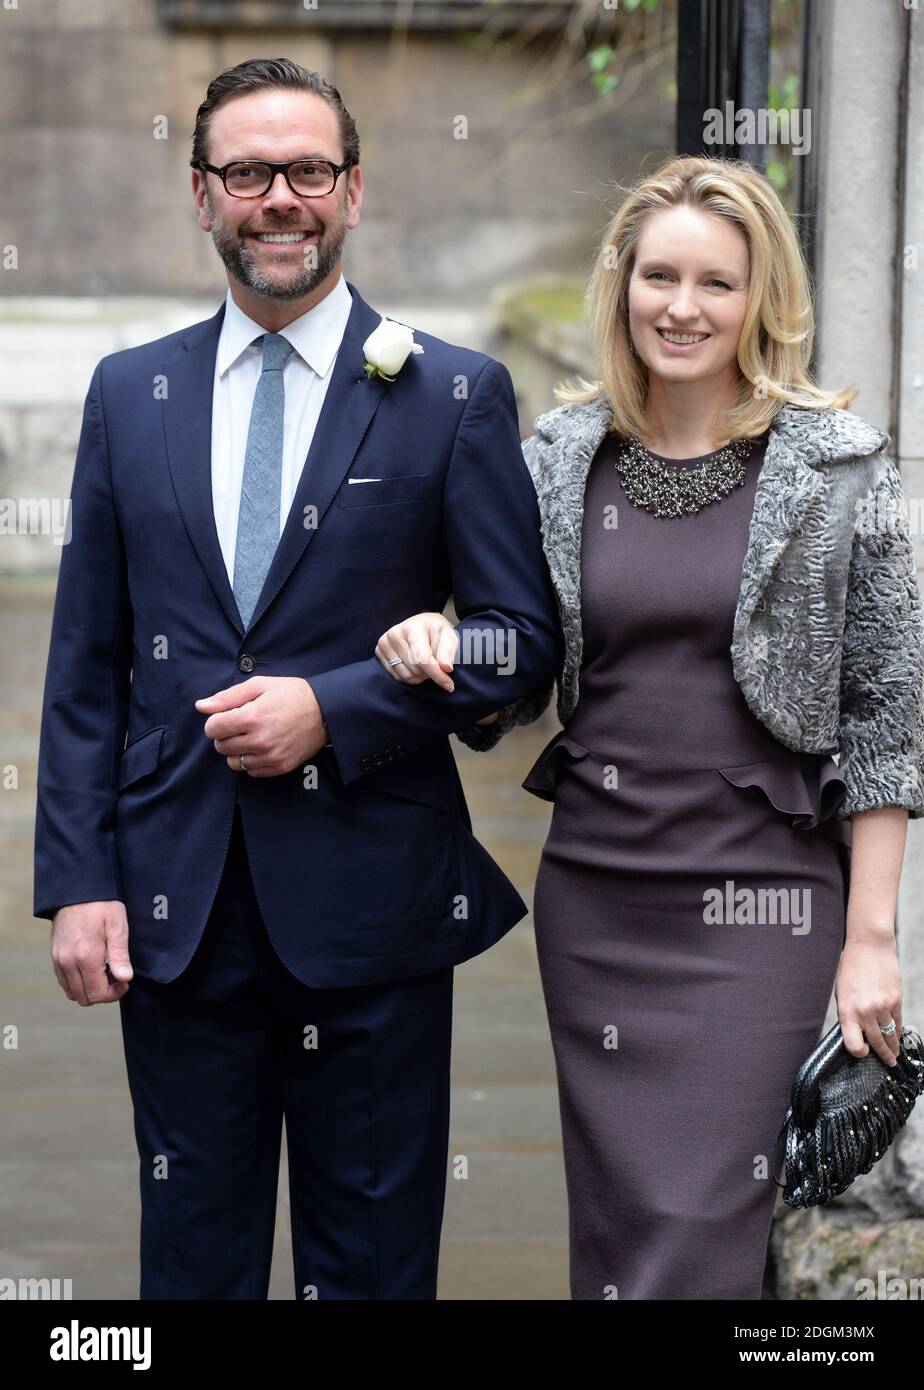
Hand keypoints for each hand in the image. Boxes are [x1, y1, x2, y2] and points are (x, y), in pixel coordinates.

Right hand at [50, 901, 132, 1004]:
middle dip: (103, 993)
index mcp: (86, 956)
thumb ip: (120, 955)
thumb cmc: (101, 905)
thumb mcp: (117, 926)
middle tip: (116, 976)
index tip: (124, 981)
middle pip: (84, 998)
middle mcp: (68, 962)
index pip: (97, 994)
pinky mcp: (54, 956)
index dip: (114, 994)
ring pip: (72, 992)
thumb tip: (125, 978)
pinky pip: (64, 981)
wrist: (77, 890)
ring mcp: (58, 960)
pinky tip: (91, 967)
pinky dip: (78, 982)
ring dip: (89, 989)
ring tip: (104, 971)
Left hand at [195, 676, 326, 775]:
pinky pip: (251, 771)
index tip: (226, 717)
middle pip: (221, 746)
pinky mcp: (279, 767)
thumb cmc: (291, 694)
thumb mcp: (260, 685)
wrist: (326, 712)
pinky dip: (251, 761)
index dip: (215, 722)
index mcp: (252, 717)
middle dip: (225, 735)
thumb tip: (201, 706)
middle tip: (240, 725)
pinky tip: (262, 747)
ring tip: (250, 737)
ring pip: (233, 763)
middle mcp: (260, 740)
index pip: (213, 729)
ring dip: (236, 751)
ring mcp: (270, 756)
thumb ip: (227, 697)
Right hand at [375, 612, 458, 690]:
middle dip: (430, 674)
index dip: (437, 675)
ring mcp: (384, 642)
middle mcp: (395, 633)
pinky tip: (415, 666)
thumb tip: (446, 668)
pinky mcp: (379, 651)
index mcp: (413, 628)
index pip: (422, 658)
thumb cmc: (436, 632)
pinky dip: (410, 677)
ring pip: (406, 676)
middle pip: (415, 669)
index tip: (449, 686)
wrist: (421, 625)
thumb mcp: (449, 636)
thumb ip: (449, 651)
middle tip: (437, 666)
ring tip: (426, 665)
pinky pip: (397, 676)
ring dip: (420, 677)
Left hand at [835, 935, 902, 1065]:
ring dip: (892, 1047)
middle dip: (882, 1056)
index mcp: (847, 1010)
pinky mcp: (896, 999)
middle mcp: (865, 1011)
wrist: (869, 946)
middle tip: (887, 1063)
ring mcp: (883, 1006)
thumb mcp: (841, 993)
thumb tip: (856, 1033)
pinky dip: (897, 1031)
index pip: (854, 1044)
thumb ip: (848, 1014)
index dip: (859, 1052)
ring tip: (893, 1054)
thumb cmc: (851, 968)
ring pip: (890, 1034)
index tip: (862, 1053)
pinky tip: (896, 1036)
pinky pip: (897, 1021)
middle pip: (876, 1042)